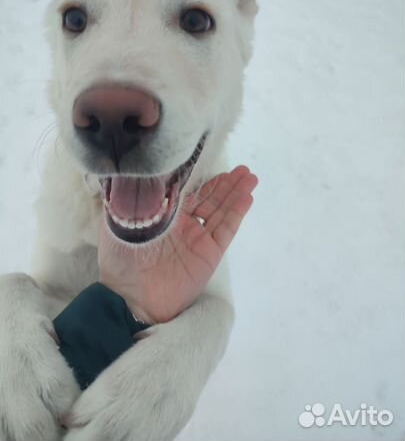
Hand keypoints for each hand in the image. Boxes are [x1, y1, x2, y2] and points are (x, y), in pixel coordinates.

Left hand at [98, 165, 257, 323]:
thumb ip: (128, 198)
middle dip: (226, 183)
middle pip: (210, 199)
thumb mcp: (117, 222)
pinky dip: (236, 214)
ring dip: (236, 193)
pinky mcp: (209, 254)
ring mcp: (198, 239)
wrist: (130, 296)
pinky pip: (226, 230)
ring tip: (250, 178)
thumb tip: (137, 172)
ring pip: (221, 211)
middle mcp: (184, 225)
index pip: (189, 191)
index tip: (213, 162)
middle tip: (242, 169)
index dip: (203, 178)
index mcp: (164, 215)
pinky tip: (246, 198)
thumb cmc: (121, 259)